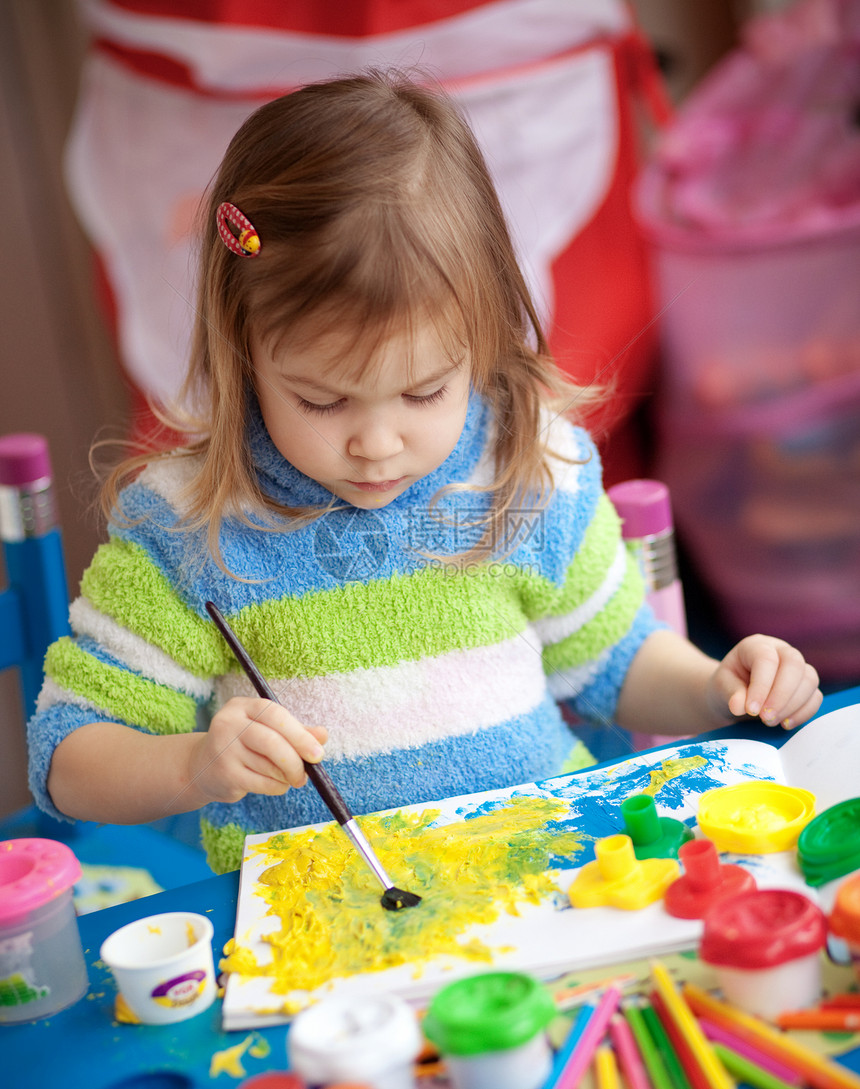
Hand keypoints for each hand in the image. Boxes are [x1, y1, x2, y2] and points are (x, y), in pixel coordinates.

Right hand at [187, 697, 327, 803]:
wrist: (202, 767)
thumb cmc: (244, 745)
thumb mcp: (268, 731)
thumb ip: (296, 731)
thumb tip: (323, 735)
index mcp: (242, 706)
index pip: (275, 714)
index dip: (300, 734)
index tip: (318, 753)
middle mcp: (228, 723)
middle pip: (271, 741)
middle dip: (296, 760)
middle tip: (307, 774)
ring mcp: (223, 749)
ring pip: (268, 765)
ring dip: (286, 776)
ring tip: (290, 778)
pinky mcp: (224, 773)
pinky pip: (261, 783)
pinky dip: (276, 787)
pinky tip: (277, 785)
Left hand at [708, 635, 821, 729]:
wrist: (735, 697)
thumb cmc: (727, 687)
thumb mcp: (721, 688)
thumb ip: (731, 694)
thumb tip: (740, 706)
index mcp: (755, 645)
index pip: (766, 659)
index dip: (761, 686)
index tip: (752, 710)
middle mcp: (780, 651)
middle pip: (794, 664)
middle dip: (781, 695)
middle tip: (765, 718)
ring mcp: (797, 667)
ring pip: (809, 680)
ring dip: (792, 705)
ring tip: (770, 722)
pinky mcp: (806, 686)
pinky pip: (815, 697)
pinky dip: (803, 713)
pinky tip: (785, 724)